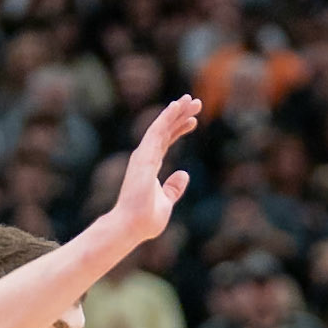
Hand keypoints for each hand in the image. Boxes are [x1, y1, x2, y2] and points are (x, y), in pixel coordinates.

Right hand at [111, 95, 200, 243]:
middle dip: (180, 115)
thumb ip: (173, 188)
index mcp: (150, 165)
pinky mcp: (144, 157)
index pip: (166, 142)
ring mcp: (143, 155)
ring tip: (191, 99)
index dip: (179, 129)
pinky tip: (177, 106)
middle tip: (196, 102)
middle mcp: (145, 156)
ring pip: (161, 126)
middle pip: (165, 130)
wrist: (131, 227)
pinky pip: (156, 131)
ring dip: (176, 111)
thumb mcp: (166, 202)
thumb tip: (184, 174)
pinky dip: (167, 117)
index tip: (194, 121)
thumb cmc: (146, 219)